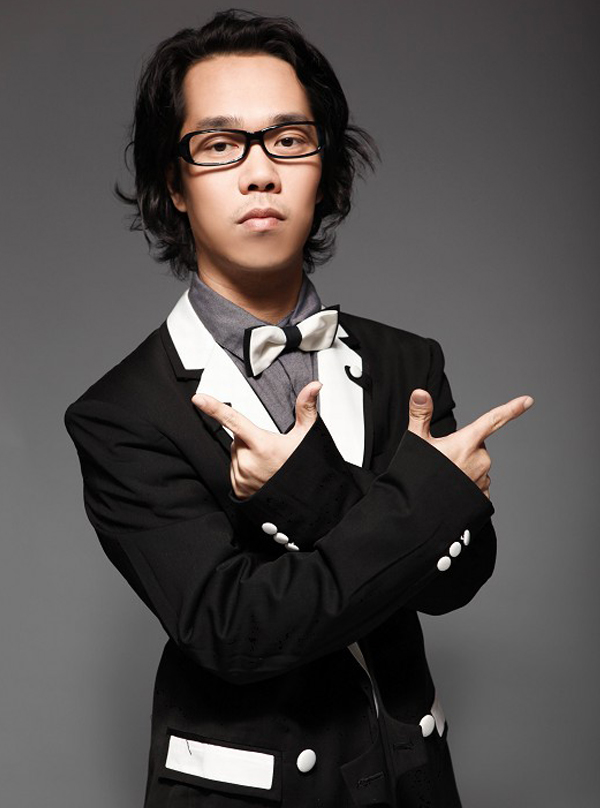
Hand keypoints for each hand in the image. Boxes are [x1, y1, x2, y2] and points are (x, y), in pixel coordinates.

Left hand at [192, 382, 321, 498]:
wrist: (303, 500)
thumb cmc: (304, 468)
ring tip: (267, 464)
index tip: (199, 399)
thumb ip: (306, 408)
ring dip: (247, 454)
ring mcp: (241, 477)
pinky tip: (260, 474)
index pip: (233, 420)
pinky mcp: (238, 488)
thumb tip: (314, 386)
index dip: (214, 408)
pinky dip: (244, 469)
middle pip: (238, 438)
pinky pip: (234, 469)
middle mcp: (248, 462)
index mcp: (263, 445)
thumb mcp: (306, 437)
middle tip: (270, 450)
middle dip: (250, 439)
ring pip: (235, 454)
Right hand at [407, 389, 533, 497]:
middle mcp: (480, 459)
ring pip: (478, 466)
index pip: (492, 420)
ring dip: (465, 468)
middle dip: (464, 449)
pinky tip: (453, 491)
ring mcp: (483, 479)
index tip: (527, 401)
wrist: (419, 512)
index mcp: (466, 443)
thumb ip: (420, 415)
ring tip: (445, 478)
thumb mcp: (416, 442)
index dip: (511, 409)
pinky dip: (468, 485)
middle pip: (478, 446)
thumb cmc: (417, 477)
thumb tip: (421, 392)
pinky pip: (479, 484)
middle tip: (442, 460)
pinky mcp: (483, 497)